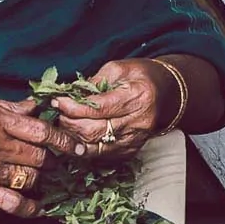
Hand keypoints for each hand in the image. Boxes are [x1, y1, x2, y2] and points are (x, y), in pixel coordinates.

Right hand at [0, 92, 80, 215]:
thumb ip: (6, 107)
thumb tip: (35, 109)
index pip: (41, 131)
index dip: (65, 140)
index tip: (78, 146)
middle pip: (39, 156)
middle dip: (52, 158)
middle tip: (58, 158)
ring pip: (30, 178)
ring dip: (41, 177)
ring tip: (44, 174)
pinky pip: (11, 203)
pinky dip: (30, 207)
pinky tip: (40, 206)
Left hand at [51, 59, 172, 161]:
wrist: (166, 93)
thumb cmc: (141, 76)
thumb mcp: (118, 68)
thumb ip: (94, 81)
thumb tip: (70, 94)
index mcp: (137, 97)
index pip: (97, 108)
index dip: (73, 107)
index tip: (58, 101)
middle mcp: (138, 122)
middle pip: (94, 131)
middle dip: (70, 123)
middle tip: (59, 113)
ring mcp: (135, 140)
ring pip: (95, 148)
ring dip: (74, 138)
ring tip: (66, 125)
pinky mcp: (131, 150)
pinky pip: (102, 155)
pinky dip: (86, 147)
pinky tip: (79, 136)